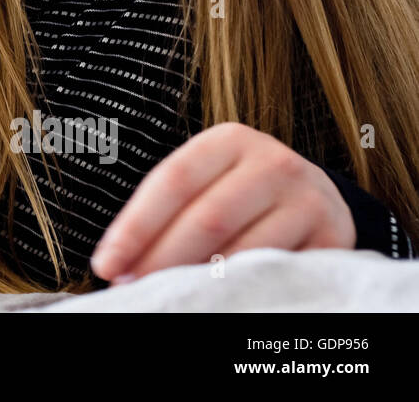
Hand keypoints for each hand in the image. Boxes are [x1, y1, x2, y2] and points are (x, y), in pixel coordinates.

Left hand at [89, 121, 355, 283]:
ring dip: (198, 281)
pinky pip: (277, 271)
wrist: (313, 196)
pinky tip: (214, 300)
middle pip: (207, 218)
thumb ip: (168, 207)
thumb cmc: (239, 190)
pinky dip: (241, 289)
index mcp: (229, 140)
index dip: (136, 226)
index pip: (173, 181)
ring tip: (168, 298)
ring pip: (243, 249)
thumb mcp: (206, 180)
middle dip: (161, 259)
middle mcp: (273, 162)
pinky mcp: (333, 236)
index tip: (107, 262)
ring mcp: (308, 198)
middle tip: (131, 289)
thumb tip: (118, 257)